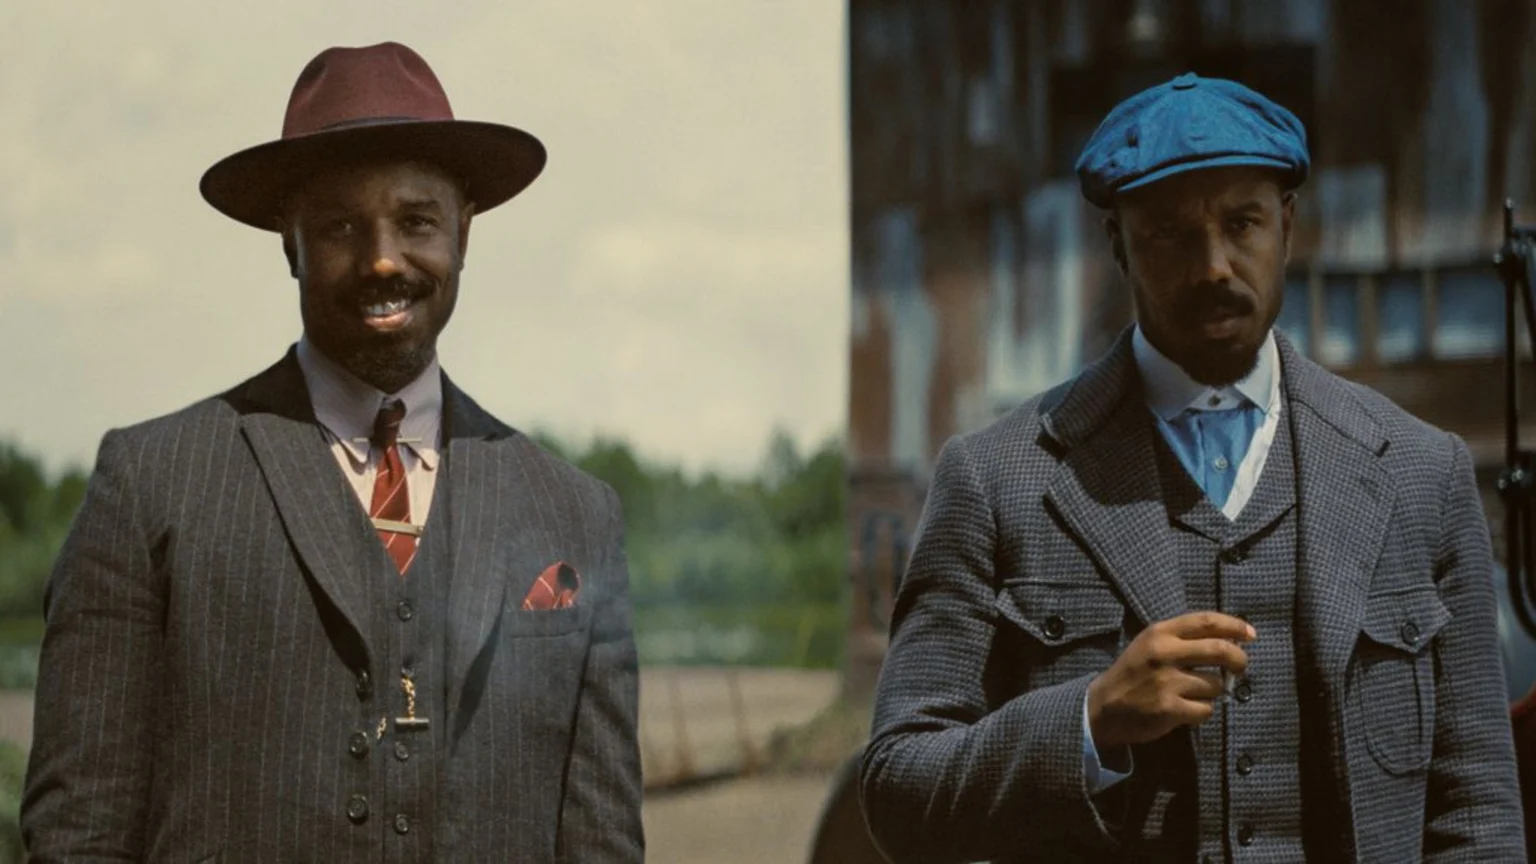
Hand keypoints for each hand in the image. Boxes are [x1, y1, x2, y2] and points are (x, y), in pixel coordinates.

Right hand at [1086, 611, 1254, 750]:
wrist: (1103, 707)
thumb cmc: (1133, 672)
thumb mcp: (1150, 644)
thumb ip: (1183, 638)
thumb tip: (1230, 640)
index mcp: (1160, 632)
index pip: (1206, 621)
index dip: (1234, 626)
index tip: (1250, 634)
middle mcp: (1164, 653)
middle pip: (1220, 650)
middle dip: (1239, 659)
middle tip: (1241, 667)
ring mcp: (1167, 681)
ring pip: (1215, 684)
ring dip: (1212, 691)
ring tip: (1192, 693)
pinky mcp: (1169, 708)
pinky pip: (1206, 709)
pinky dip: (1201, 711)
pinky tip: (1184, 710)